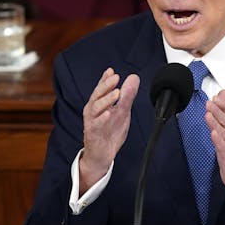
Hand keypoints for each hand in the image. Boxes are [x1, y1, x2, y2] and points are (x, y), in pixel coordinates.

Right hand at [79, 68, 139, 192]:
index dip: (105, 79)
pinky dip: (101, 119)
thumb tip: (133, 77)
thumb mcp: (122, 111)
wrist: (103, 154)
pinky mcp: (92, 133)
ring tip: (116, 93)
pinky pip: (95, 125)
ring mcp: (91, 122)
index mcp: (99, 104)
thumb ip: (127, 95)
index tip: (112, 71)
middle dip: (106, 85)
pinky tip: (108, 113)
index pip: (101, 88)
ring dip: (106, 100)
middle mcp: (93, 111)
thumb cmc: (110, 131)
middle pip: (97, 95)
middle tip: (115, 78)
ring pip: (95, 108)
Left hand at [205, 90, 224, 204]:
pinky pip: (223, 145)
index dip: (224, 104)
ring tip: (208, 114)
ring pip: (224, 131)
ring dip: (215, 122)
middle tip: (210, 103)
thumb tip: (223, 95)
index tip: (216, 97)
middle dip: (218, 111)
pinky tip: (213, 133)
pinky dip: (218, 139)